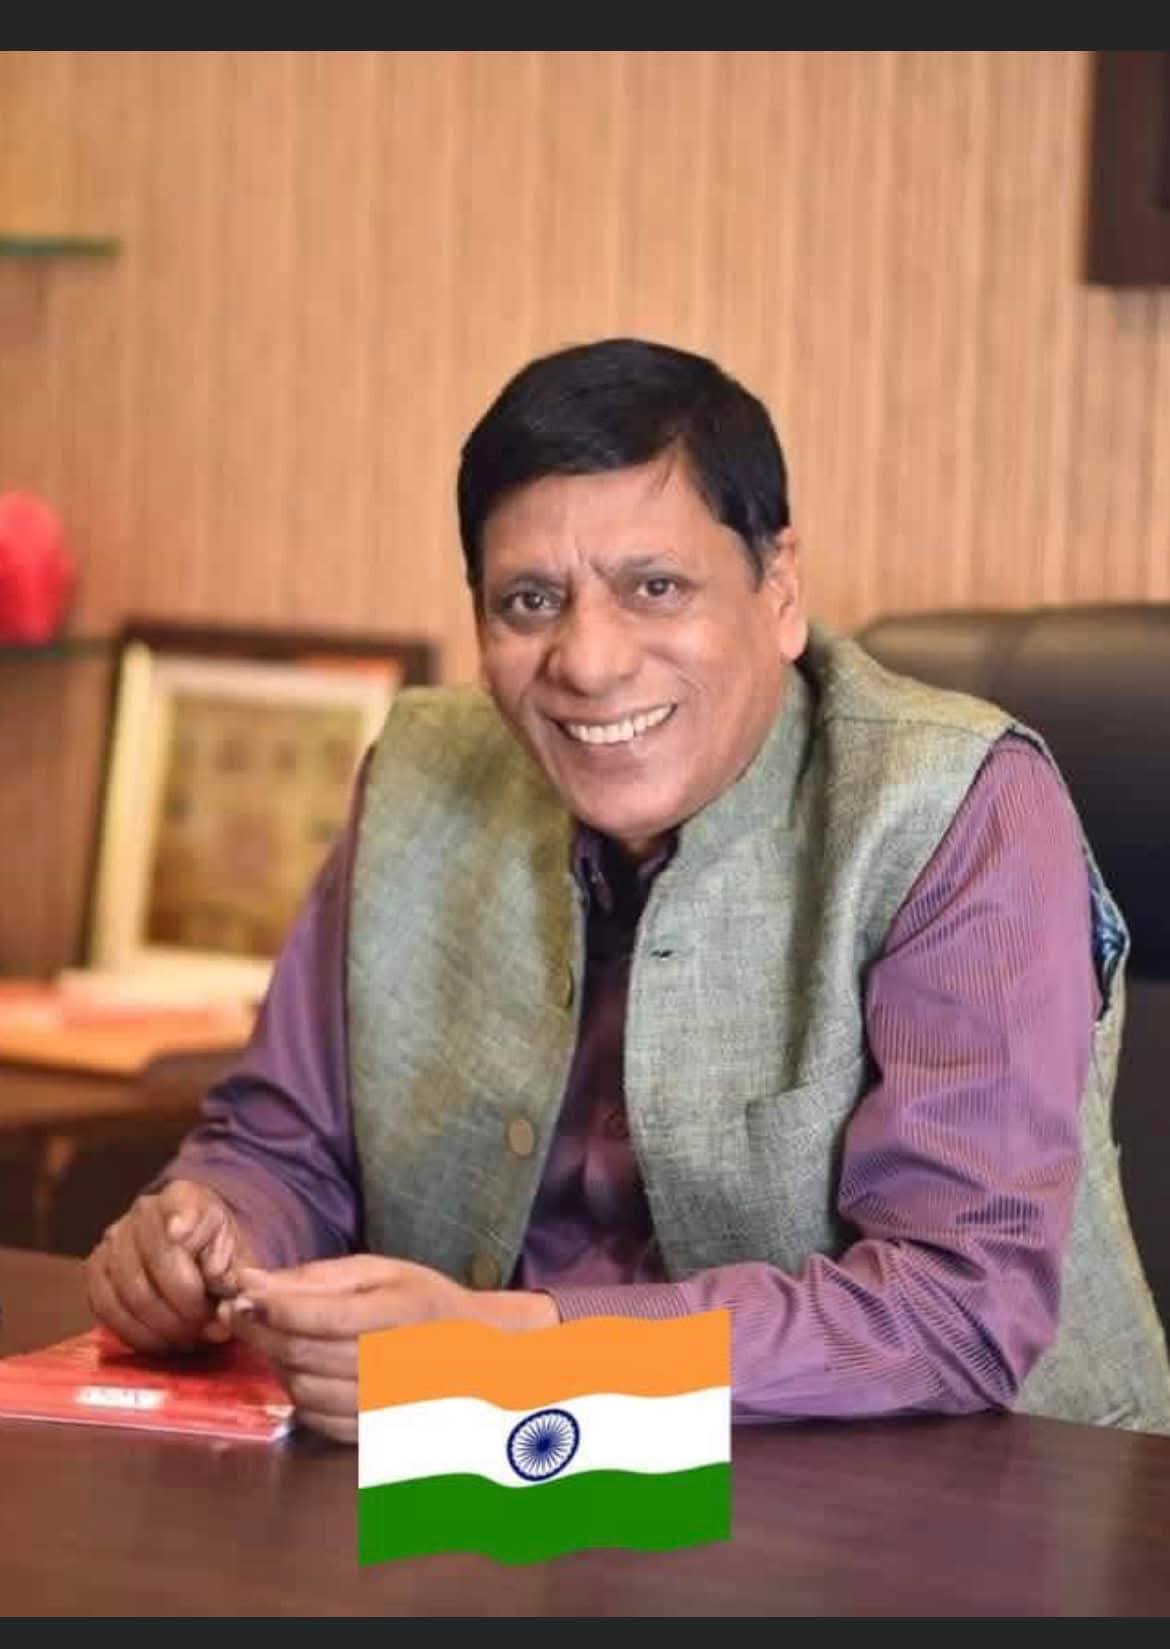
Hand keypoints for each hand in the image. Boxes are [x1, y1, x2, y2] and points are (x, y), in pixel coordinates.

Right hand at [85, 1179, 254, 1353]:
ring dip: (165, 1326)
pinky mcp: (95, 1271)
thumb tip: (220, 1280)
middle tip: (212, 1329)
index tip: (185, 1240)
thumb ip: (235, 1266)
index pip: (183, 1206)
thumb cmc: (217, 1252)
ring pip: (131, 1292)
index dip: (184, 1221)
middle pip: (159, 1262)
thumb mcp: (238, 1252)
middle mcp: (142, 1212)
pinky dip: (137, 1334)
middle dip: (189, 1306)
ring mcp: (113, 1241)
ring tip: (192, 1340)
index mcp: (184, 1196)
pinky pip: (107, 1309)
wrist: (191, 1248)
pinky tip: (163, 1344)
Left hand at [223, 1254, 558, 1443]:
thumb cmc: (425, 1302)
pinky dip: (296, 1394)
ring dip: (276, 1364)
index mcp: (403, 1312)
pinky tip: (300, 1369)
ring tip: (274, 1340)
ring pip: (303, 1389)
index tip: (242, 1294)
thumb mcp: (380, 1272)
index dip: (269, 1306)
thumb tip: (250, 1282)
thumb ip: (315, 1277)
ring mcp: (388, 1404)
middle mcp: (398, 1362)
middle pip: (303, 1354)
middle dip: (259, 1332)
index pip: (317, 1316)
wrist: (481, 1356)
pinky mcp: (378, 1434)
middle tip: (241, 1313)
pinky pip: (316, 1419)